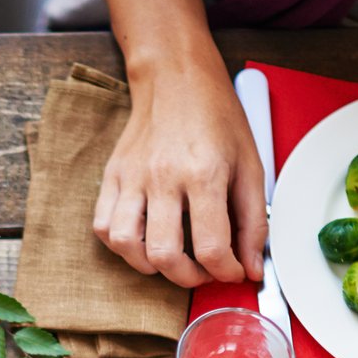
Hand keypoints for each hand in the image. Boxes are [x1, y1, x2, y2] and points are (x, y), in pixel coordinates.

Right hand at [94, 60, 264, 288]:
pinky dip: (122, 245)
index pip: (211, 246)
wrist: (176, 79)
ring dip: (151, 266)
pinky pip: (104, 227)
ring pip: (127, 246)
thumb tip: (250, 267)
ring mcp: (132, 177)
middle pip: (166, 255)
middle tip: (204, 271)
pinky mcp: (112, 176)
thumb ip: (253, 221)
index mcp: (203, 173)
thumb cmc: (217, 119)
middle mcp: (163, 177)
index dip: (226, 271)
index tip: (232, 270)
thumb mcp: (250, 164)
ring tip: (172, 259)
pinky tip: (144, 240)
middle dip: (189, 278)